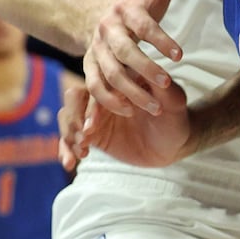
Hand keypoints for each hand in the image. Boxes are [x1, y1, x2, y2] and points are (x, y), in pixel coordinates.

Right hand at [61, 79, 189, 172]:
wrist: (172, 144)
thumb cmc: (175, 119)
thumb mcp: (174, 103)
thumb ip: (163, 90)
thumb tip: (155, 75)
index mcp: (121, 80)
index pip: (98, 85)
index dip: (93, 104)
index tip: (95, 125)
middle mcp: (104, 94)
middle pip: (74, 97)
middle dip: (75, 117)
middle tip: (85, 137)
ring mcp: (95, 114)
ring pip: (67, 116)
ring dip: (67, 133)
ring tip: (82, 151)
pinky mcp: (91, 134)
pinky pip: (69, 138)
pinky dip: (65, 149)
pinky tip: (71, 162)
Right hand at [84, 0, 207, 115]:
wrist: (100, 15)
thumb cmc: (139, 3)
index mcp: (126, 9)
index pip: (143, 24)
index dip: (161, 39)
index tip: (180, 55)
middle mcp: (108, 29)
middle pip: (124, 52)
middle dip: (145, 68)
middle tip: (167, 83)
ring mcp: (95, 49)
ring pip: (110, 73)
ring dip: (130, 91)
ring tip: (155, 107)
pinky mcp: (89, 66)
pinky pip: (95, 87)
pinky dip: (109, 101)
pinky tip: (130, 111)